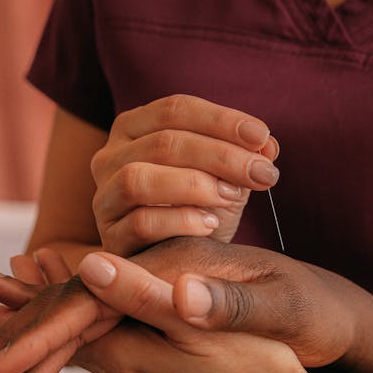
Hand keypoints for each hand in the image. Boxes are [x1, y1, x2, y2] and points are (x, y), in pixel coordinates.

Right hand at [91, 94, 279, 252]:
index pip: (175, 109)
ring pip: (138, 179)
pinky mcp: (112, 238)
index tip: (262, 137)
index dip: (222, 120)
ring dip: (194, 184)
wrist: (179, 263)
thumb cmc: (200, 210)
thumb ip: (246, 157)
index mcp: (135, 128)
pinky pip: (141, 223)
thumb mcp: (227, 178)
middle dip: (221, 156)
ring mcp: (105, 198)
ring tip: (233, 197)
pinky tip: (211, 224)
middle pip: (163, 143)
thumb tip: (268, 145)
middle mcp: (110, 158)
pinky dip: (180, 220)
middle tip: (262, 173)